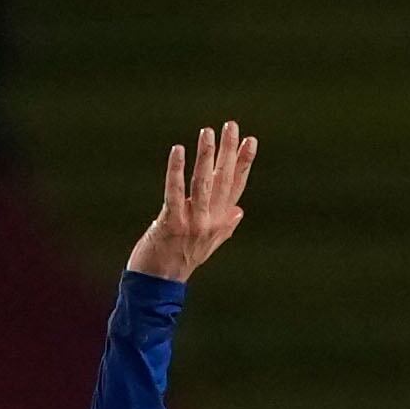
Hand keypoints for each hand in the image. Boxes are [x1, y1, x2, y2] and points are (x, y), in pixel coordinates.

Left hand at [127, 120, 258, 280]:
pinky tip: (178, 151)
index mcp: (220, 222)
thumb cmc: (179, 260)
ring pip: (203, 184)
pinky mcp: (171, 223)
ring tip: (207, 132)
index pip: (236, 186)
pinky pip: (174, 192)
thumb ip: (225, 226)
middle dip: (228, 151)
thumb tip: (240, 210)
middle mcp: (211, 221)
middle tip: (230, 125)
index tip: (250, 140)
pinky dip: (176, 171)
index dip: (244, 163)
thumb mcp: (206, 243)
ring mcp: (192, 223)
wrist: (159, 283)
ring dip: (206, 156)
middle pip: (223, 180)